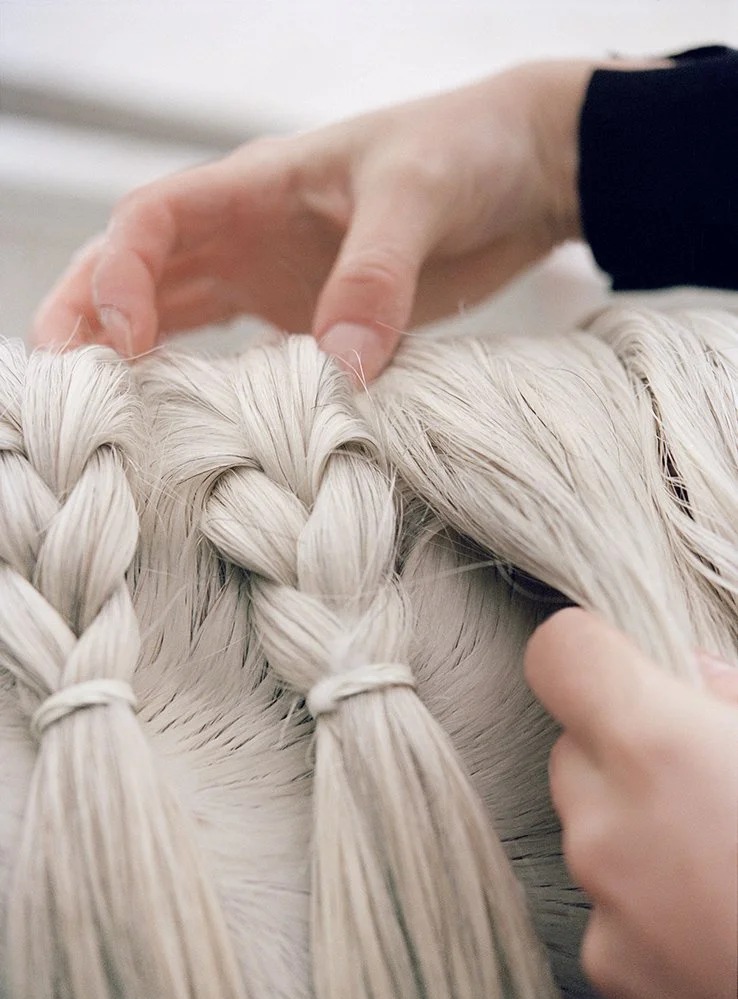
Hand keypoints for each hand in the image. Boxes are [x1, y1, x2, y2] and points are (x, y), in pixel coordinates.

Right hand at [32, 59, 592, 379]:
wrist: (524, 172)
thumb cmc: (468, 152)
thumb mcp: (419, 199)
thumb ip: (374, 276)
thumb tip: (339, 372)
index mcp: (255, 185)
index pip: (150, 221)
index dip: (118, 276)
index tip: (123, 343)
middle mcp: (249, 233)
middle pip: (139, 270)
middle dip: (90, 317)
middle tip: (60, 384)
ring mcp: (275, 276)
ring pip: (177, 312)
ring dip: (135, 356)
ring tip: (105, 414)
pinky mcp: (310, 315)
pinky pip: (239, 350)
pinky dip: (209, 381)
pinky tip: (194, 423)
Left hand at [525, 609, 737, 998]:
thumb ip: (736, 700)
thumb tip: (695, 680)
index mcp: (658, 753)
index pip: (561, 656)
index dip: (591, 654)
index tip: (622, 669)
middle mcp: (608, 835)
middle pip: (575, 759)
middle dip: (626, 761)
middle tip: (707, 788)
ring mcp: (607, 924)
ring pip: (595, 846)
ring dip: (644, 846)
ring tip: (731, 877)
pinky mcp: (620, 993)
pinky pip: (617, 928)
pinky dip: (657, 927)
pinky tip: (725, 942)